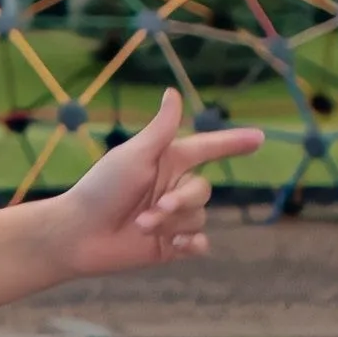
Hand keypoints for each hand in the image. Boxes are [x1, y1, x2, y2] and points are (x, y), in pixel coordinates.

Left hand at [50, 94, 264, 276]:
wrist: (77, 234)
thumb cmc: (100, 189)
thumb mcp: (133, 155)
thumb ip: (160, 129)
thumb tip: (172, 92)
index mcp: (169, 161)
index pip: (209, 149)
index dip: (233, 143)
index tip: (259, 138)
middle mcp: (174, 187)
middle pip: (204, 190)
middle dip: (180, 202)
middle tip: (150, 212)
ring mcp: (172, 217)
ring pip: (199, 217)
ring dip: (172, 223)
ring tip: (140, 227)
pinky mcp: (169, 245)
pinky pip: (199, 243)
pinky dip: (191, 244)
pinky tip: (177, 245)